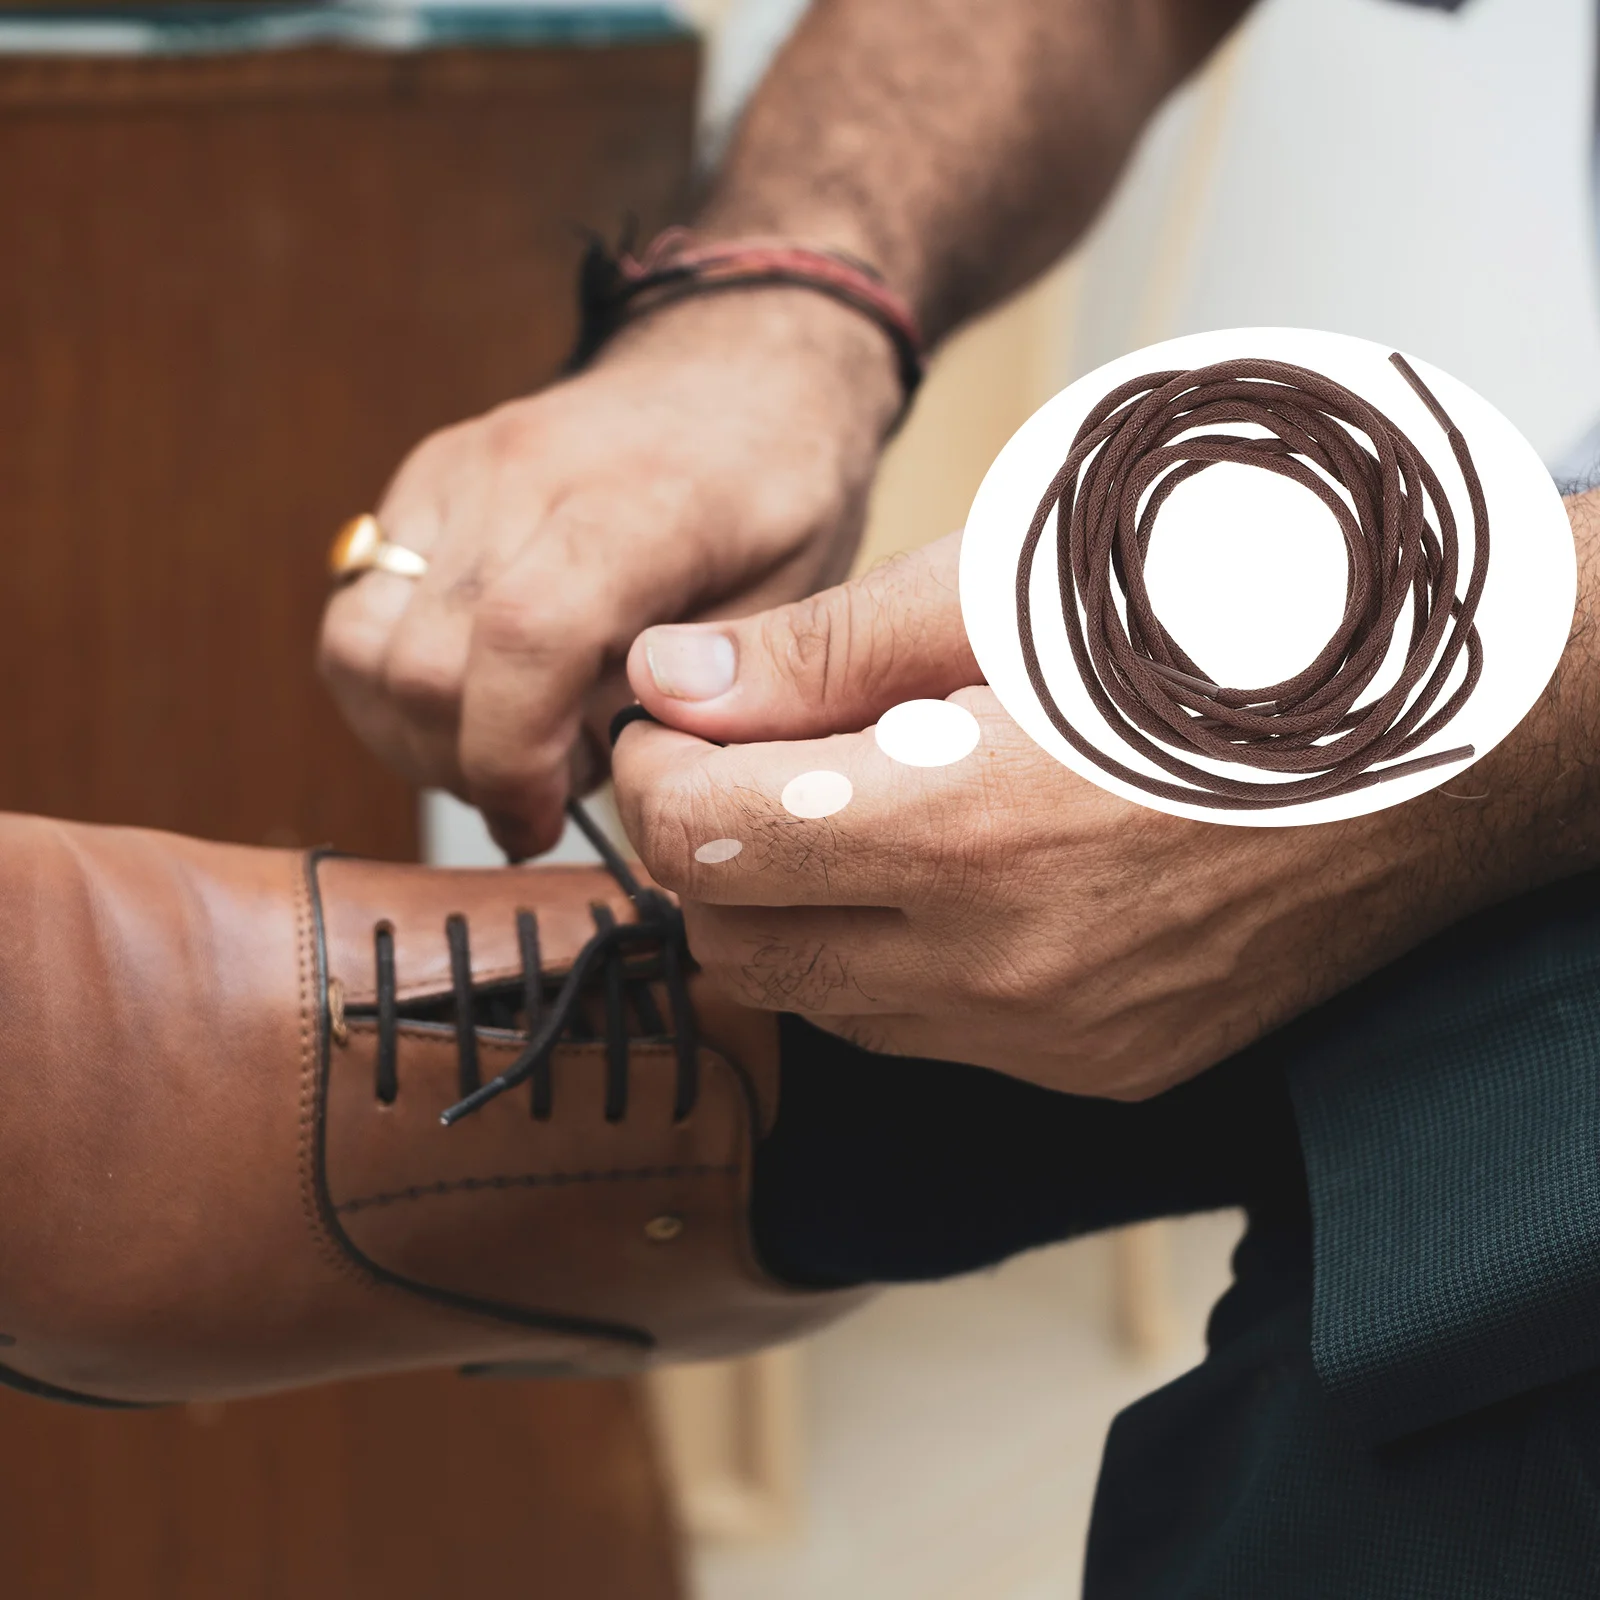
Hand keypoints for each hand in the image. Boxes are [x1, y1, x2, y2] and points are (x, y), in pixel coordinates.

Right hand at [317, 290, 900, 858]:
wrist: (736, 367)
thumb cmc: (779, 487)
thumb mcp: (799, 596)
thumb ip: (713, 691)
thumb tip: (631, 778)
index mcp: (640, 504)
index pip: (525, 639)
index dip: (512, 760)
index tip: (540, 822)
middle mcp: (523, 475)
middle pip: (421, 663)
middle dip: (465, 769)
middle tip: (537, 798)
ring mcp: (456, 472)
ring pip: (358, 645)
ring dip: (412, 737)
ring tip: (504, 752)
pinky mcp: (419, 484)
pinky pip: (355, 613)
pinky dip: (394, 688)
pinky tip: (474, 704)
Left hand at [611, 525, 1599, 1098]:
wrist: (1436, 740)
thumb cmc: (1234, 623)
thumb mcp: (1020, 589)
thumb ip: (821, 652)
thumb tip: (665, 682)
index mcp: (971, 823)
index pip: (701, 840)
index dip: (654, 771)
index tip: (675, 720)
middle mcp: (1004, 966)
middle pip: (733, 938)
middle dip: (706, 845)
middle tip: (751, 755)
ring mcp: (1055, 1039)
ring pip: (816, 998)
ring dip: (793, 905)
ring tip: (855, 802)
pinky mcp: (1100, 1069)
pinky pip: (919, 1035)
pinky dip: (886, 959)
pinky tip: (945, 874)